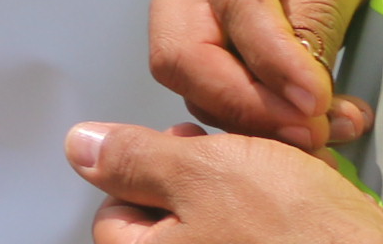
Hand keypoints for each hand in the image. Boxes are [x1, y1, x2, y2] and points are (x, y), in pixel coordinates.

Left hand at [67, 123, 382, 243]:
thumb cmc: (296, 229)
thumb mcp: (201, 172)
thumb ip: (132, 159)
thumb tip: (79, 148)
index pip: (114, 218)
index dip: (151, 171)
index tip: (193, 154)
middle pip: (168, 222)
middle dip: (200, 182)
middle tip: (242, 167)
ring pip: (218, 227)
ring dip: (241, 195)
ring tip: (280, 184)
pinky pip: (261, 238)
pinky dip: (275, 220)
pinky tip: (303, 205)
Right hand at [144, 0, 382, 148]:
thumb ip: (316, 15)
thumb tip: (303, 99)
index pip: (233, 7)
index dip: (273, 66)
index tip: (318, 108)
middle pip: (180, 52)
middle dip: (244, 105)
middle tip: (313, 133)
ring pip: (185, 73)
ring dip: (248, 113)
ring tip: (322, 127)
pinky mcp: (181, 15)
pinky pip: (200, 73)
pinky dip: (244, 104)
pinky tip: (295, 115)